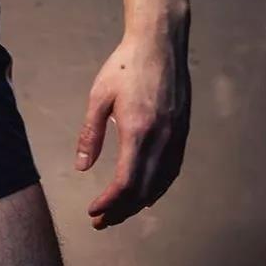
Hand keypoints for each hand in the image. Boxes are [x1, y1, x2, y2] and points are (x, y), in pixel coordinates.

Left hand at [74, 28, 190, 228]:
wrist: (160, 44)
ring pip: (160, 184)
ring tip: (118, 212)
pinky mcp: (183, 133)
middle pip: (143, 191)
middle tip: (100, 221)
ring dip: (138, 203)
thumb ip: (91, 134)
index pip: (126, 183)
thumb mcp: (99, 96)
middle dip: (121, 210)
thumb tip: (82, 168)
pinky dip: (157, 188)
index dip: (109, 203)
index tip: (93, 211)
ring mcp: (176, 138)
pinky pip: (172, 171)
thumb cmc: (124, 67)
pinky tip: (146, 194)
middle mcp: (162, 140)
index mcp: (138, 131)